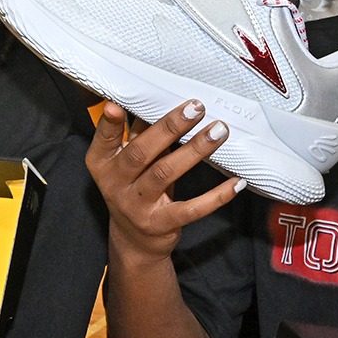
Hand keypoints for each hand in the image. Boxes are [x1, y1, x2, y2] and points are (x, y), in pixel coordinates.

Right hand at [86, 99, 245, 261]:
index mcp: (103, 164)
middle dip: (169, 128)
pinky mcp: (159, 224)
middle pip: (141, 152)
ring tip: (218, 131)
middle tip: (196, 108)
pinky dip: (215, 196)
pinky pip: (190, 209)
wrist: (134, 240)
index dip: (108, 124)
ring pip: (165, 174)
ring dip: (194, 150)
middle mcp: (115, 184)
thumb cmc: (135, 188)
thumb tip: (156, 96)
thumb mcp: (128, 162)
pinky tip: (235, 182)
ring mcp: (136, 206)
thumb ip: (139, 134)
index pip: (105, 140)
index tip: (116, 105)